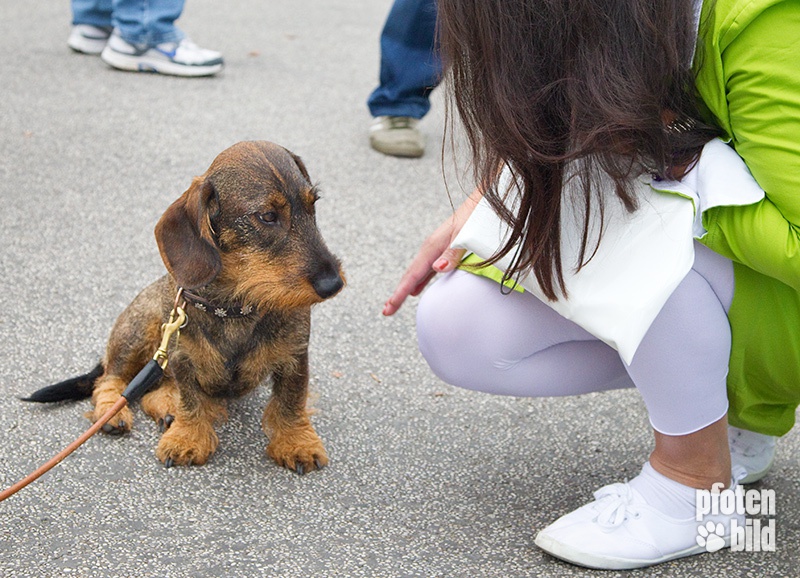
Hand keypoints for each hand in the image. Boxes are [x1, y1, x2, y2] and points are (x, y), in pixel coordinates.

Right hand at [383, 190, 481, 315]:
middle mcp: (430, 249)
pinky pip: (425, 271)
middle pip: (410, 276)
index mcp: (432, 247)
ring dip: (405, 289)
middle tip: (386, 312)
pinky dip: (418, 282)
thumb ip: (453, 252)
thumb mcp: (466, 235)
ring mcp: (434, 250)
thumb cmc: (476, 219)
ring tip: (395, 303)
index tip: (389, 308)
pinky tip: (416, 290)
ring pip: (416, 274)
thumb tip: (437, 268)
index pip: (412, 275)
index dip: (400, 293)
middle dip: (398, 294)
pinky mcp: (441, 250)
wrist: (482, 204)